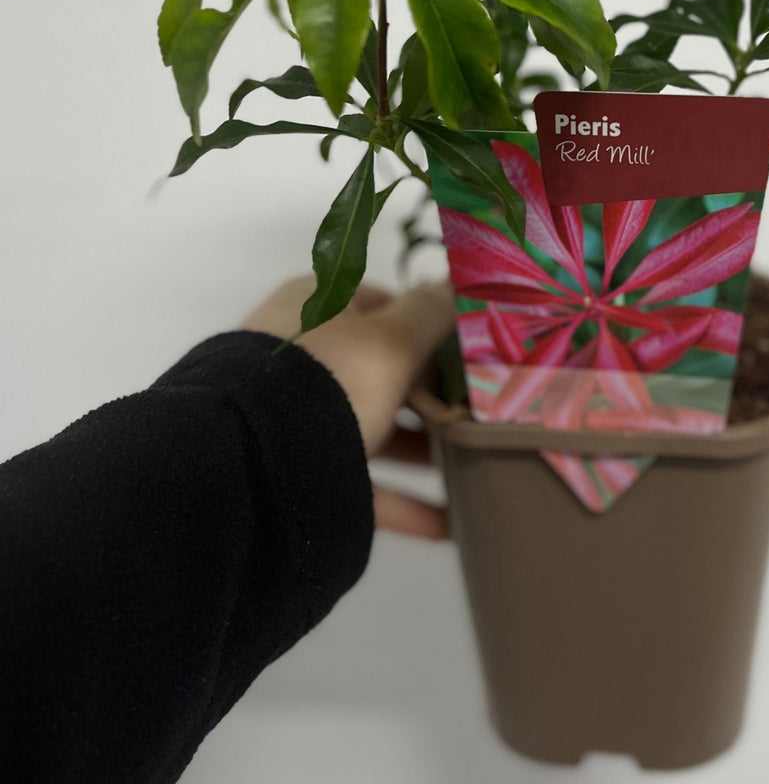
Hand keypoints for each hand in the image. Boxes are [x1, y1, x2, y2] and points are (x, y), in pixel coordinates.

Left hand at [240, 276, 455, 538]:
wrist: (248, 464)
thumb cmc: (328, 380)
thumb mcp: (392, 340)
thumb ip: (431, 312)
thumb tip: (457, 284)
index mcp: (318, 305)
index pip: (387, 305)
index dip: (431, 327)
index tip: (472, 355)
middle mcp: (303, 353)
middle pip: (383, 368)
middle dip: (433, 392)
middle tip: (480, 412)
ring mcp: (294, 412)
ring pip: (373, 424)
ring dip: (422, 447)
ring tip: (474, 465)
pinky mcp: (295, 468)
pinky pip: (359, 479)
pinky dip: (402, 499)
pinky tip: (448, 524)